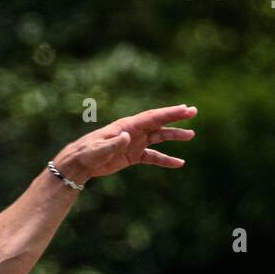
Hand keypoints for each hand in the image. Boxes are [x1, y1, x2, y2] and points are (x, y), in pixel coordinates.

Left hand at [53, 104, 197, 184]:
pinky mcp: (133, 156)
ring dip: (174, 136)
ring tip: (191, 135)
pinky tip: (178, 163)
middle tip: (194, 112)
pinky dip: (165, 160)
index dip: (169, 113)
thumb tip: (127, 136)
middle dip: (176, 118)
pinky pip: (153, 157)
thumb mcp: (99, 149)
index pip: (152, 117)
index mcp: (127, 126)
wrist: (80, 163)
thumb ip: (113, 143)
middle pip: (159, 123)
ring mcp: (135, 143)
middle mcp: (134, 132)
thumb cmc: (87, 153)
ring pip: (159, 138)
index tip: (185, 109)